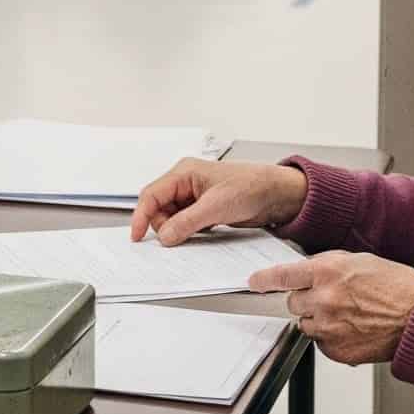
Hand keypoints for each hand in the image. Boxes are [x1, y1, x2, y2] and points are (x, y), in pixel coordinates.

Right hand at [130, 156, 308, 244]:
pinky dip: (187, 232)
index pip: (152, 194)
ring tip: (192, 236)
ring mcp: (194, 197)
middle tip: (173, 241)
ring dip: (176, 230)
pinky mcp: (203, 210)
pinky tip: (198, 236)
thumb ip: (187, 222)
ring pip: (171, 217)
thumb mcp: (216, 206)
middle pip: (158, 208)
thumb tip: (164, 236)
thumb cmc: (250, 187)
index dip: (141, 216)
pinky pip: (185, 223)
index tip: (136, 236)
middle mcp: (185, 183)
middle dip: (162, 226)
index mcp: (183, 173)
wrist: (276, 194)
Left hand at [248, 250, 413, 364]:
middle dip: (305, 299)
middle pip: (292, 302)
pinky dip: (331, 338)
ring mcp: (330, 327)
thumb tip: (307, 271)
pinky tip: (353, 329)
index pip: (283, 275)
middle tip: (330, 298)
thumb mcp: (359, 261)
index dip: (265, 279)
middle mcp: (325, 299)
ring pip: (306, 323)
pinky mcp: (338, 350)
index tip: (255, 282)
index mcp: (328, 272)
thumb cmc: (398, 288)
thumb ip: (327, 265)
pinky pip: (321, 343)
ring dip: (318, 319)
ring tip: (347, 315)